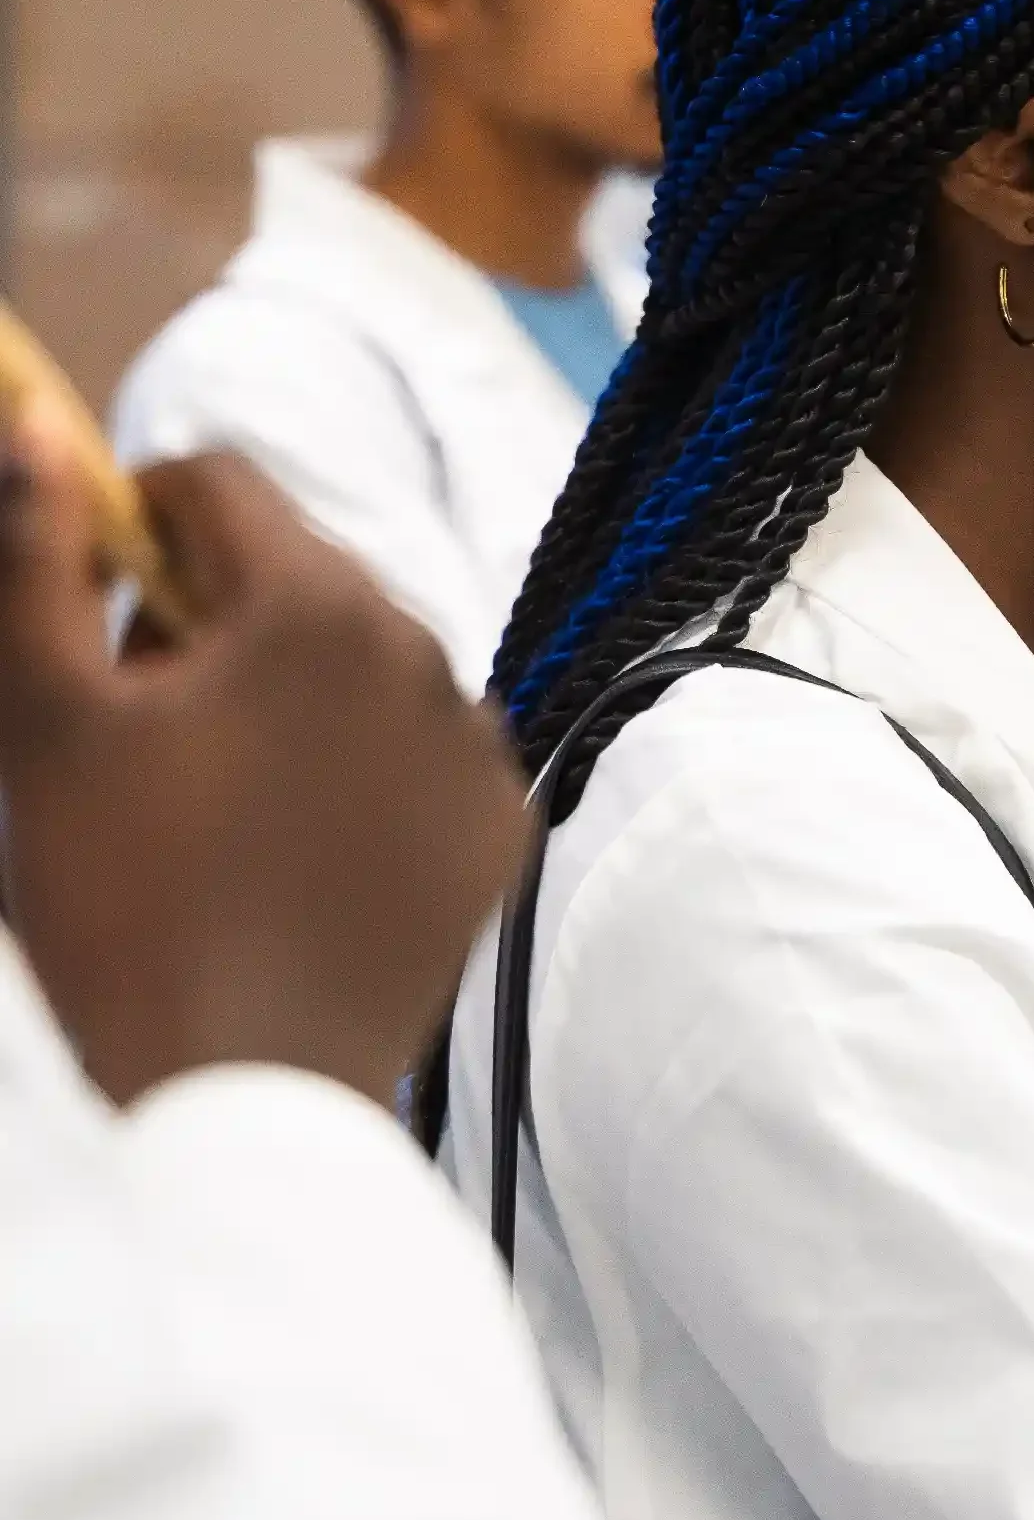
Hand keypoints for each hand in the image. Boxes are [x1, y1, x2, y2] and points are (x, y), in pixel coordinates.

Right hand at [0, 403, 526, 1106]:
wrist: (236, 1093)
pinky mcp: (500, 824)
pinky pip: (420, 750)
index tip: (91, 594)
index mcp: (320, 606)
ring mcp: (477, 744)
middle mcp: (428, 654)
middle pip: (296, 572)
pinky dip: (358, 768)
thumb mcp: (45, 717)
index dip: (136, 516)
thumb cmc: (120, 904)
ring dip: (285, 691)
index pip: (221, 483)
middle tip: (141, 724)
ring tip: (214, 800)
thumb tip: (27, 427)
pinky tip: (295, 849)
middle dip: (209, 614)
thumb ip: (34, 553)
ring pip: (361, 662)